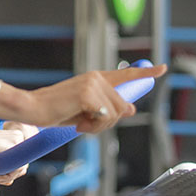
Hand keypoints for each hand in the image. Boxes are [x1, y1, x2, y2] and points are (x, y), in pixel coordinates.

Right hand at [26, 64, 165, 132]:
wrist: (33, 108)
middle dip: (108, 123)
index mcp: (95, 79)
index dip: (145, 73)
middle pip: (121, 107)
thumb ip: (108, 109)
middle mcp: (96, 77)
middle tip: (86, 125)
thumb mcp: (86, 111)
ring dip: (100, 126)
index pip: (125, 75)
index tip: (162, 68)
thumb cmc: (56, 110)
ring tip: (81, 124)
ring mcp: (92, 84)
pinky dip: (93, 126)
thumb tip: (131, 108)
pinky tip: (78, 124)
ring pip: (114, 114)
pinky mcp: (87, 94)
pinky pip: (103, 117)